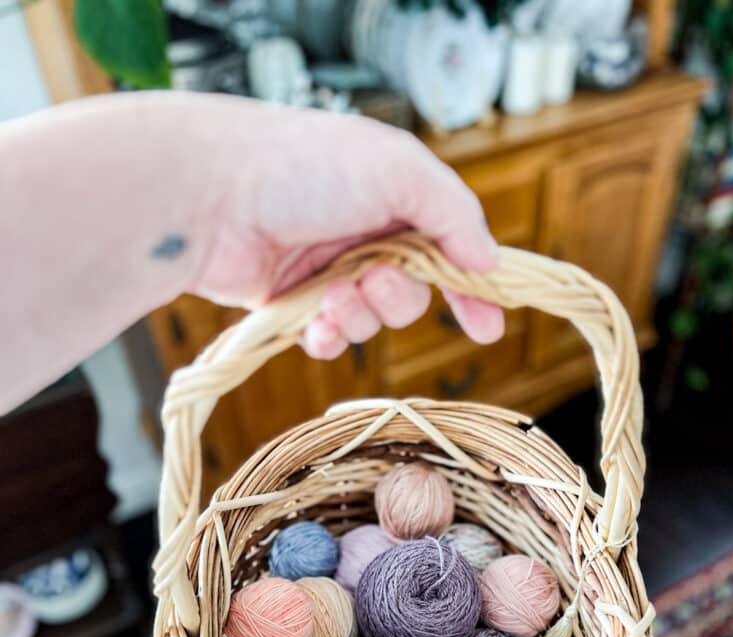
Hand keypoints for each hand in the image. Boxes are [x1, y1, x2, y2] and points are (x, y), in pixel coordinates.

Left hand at [192, 103, 504, 357]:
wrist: (208, 195)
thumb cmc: (299, 166)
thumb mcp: (398, 170)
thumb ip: (454, 214)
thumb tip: (488, 260)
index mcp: (395, 196)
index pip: (450, 249)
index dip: (473, 289)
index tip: (489, 326)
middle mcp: (364, 234)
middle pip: (412, 294)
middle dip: (397, 297)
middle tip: (370, 280)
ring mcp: (327, 270)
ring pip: (372, 321)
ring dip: (358, 314)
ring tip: (329, 294)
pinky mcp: (294, 304)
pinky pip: (331, 339)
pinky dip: (329, 337)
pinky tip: (315, 324)